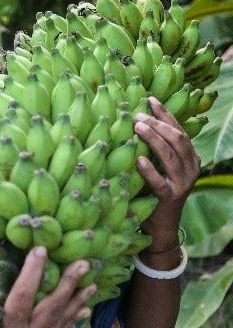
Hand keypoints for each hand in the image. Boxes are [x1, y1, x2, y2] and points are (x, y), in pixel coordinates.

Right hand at [0, 246, 95, 327]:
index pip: (22, 296)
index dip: (32, 272)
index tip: (41, 250)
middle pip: (51, 308)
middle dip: (68, 284)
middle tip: (84, 263)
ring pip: (61, 321)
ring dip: (77, 300)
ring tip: (91, 282)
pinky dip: (73, 317)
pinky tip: (84, 304)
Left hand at [134, 97, 200, 247]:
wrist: (160, 228)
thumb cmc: (155, 193)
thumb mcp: (160, 168)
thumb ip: (155, 149)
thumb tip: (136, 122)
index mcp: (190, 158)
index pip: (179, 130)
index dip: (165, 114)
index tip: (149, 99)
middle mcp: (191, 169)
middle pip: (177, 139)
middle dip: (158, 124)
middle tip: (138, 115)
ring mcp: (182, 184)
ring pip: (170, 156)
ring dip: (153, 139)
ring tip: (137, 127)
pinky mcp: (170, 198)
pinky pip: (160, 182)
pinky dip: (149, 169)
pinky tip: (138, 159)